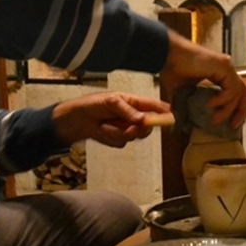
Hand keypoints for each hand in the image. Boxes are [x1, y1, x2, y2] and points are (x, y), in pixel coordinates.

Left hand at [51, 92, 171, 148]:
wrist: (75, 120)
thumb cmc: (92, 104)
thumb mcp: (110, 102)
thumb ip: (127, 111)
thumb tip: (143, 120)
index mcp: (134, 102)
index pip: (154, 106)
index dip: (164, 112)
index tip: (170, 118)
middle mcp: (133, 116)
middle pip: (147, 127)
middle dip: (137, 129)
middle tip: (128, 129)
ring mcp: (126, 128)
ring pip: (133, 137)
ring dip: (118, 132)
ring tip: (105, 125)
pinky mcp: (117, 138)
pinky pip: (121, 143)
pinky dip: (110, 138)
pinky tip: (102, 130)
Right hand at [159, 31, 245, 128]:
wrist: (166, 54)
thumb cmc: (171, 68)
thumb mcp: (181, 93)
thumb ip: (186, 106)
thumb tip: (184, 123)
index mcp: (219, 74)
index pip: (235, 92)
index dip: (235, 109)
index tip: (230, 124)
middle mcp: (226, 69)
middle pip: (243, 93)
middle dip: (240, 111)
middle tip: (232, 126)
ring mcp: (226, 66)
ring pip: (239, 92)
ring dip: (229, 109)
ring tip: (215, 120)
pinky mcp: (224, 65)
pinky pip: (231, 88)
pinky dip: (223, 100)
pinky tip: (210, 104)